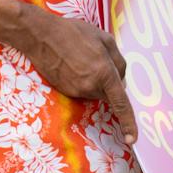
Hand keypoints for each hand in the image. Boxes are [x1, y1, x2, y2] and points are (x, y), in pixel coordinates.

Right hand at [19, 9, 136, 140]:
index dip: (128, 123)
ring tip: (82, 59)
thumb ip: (119, 62)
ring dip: (95, 81)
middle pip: (108, 94)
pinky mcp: (64, 91)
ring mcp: (75, 90)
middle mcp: (90, 86)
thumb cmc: (74, 33)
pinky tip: (73, 64)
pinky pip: (81, 90)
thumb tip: (122, 81)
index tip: (132, 139)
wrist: (40, 35)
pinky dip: (82, 81)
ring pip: (94, 92)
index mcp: (104, 73)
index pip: (121, 104)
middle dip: (109, 83)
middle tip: (98, 60)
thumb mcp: (105, 39)